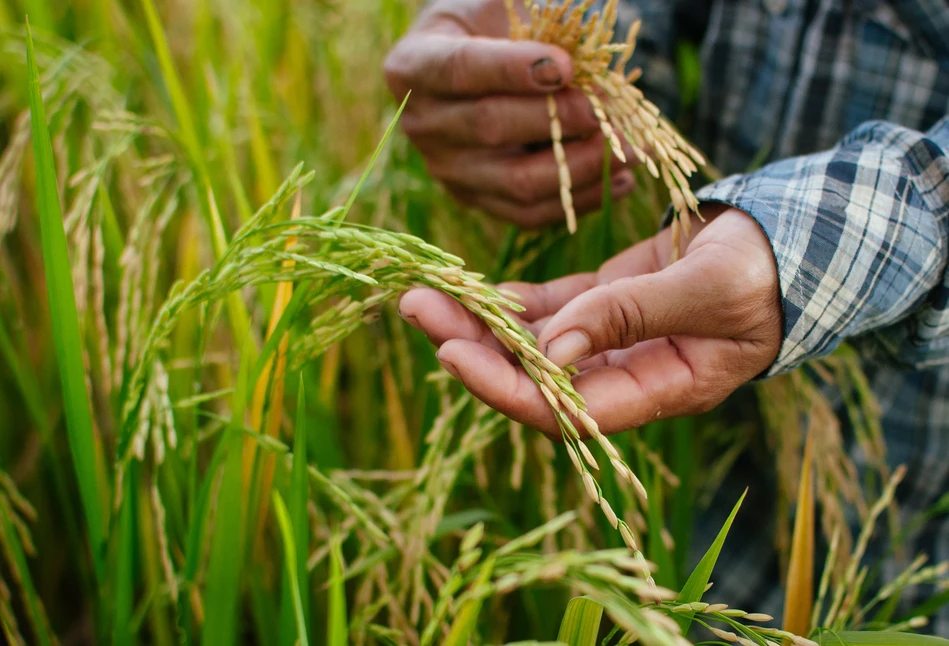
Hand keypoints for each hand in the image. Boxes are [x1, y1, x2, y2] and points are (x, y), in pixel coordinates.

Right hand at [383, 0, 635, 227]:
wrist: (475, 67)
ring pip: (517, 182)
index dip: (512, 69)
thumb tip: (584, 65)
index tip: (567, 65)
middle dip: (559, 119)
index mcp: (414, 65)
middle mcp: (422, 124)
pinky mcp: (478, 200)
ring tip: (630, 149)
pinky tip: (622, 181)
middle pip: (490, 129)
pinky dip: (582, 199)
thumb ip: (535, 27)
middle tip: (608, 109)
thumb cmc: (493, 28)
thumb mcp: (501, 9)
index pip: (460, 69)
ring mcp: (448, 170)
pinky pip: (531, 213)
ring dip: (582, 167)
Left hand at [398, 206, 782, 436]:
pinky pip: (547, 311)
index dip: (506, 387)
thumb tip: (553, 348)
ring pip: (533, 342)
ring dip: (479, 321)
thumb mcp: (709, 290)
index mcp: (658, 390)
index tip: (451, 352)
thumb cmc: (765, 272)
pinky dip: (509, 302)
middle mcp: (625, 376)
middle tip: (417, 308)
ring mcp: (611, 342)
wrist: (785, 242)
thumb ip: (632, 316)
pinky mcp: (604, 306)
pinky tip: (471, 289)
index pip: (567, 411)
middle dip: (474, 347)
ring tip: (424, 292)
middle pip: (534, 377)